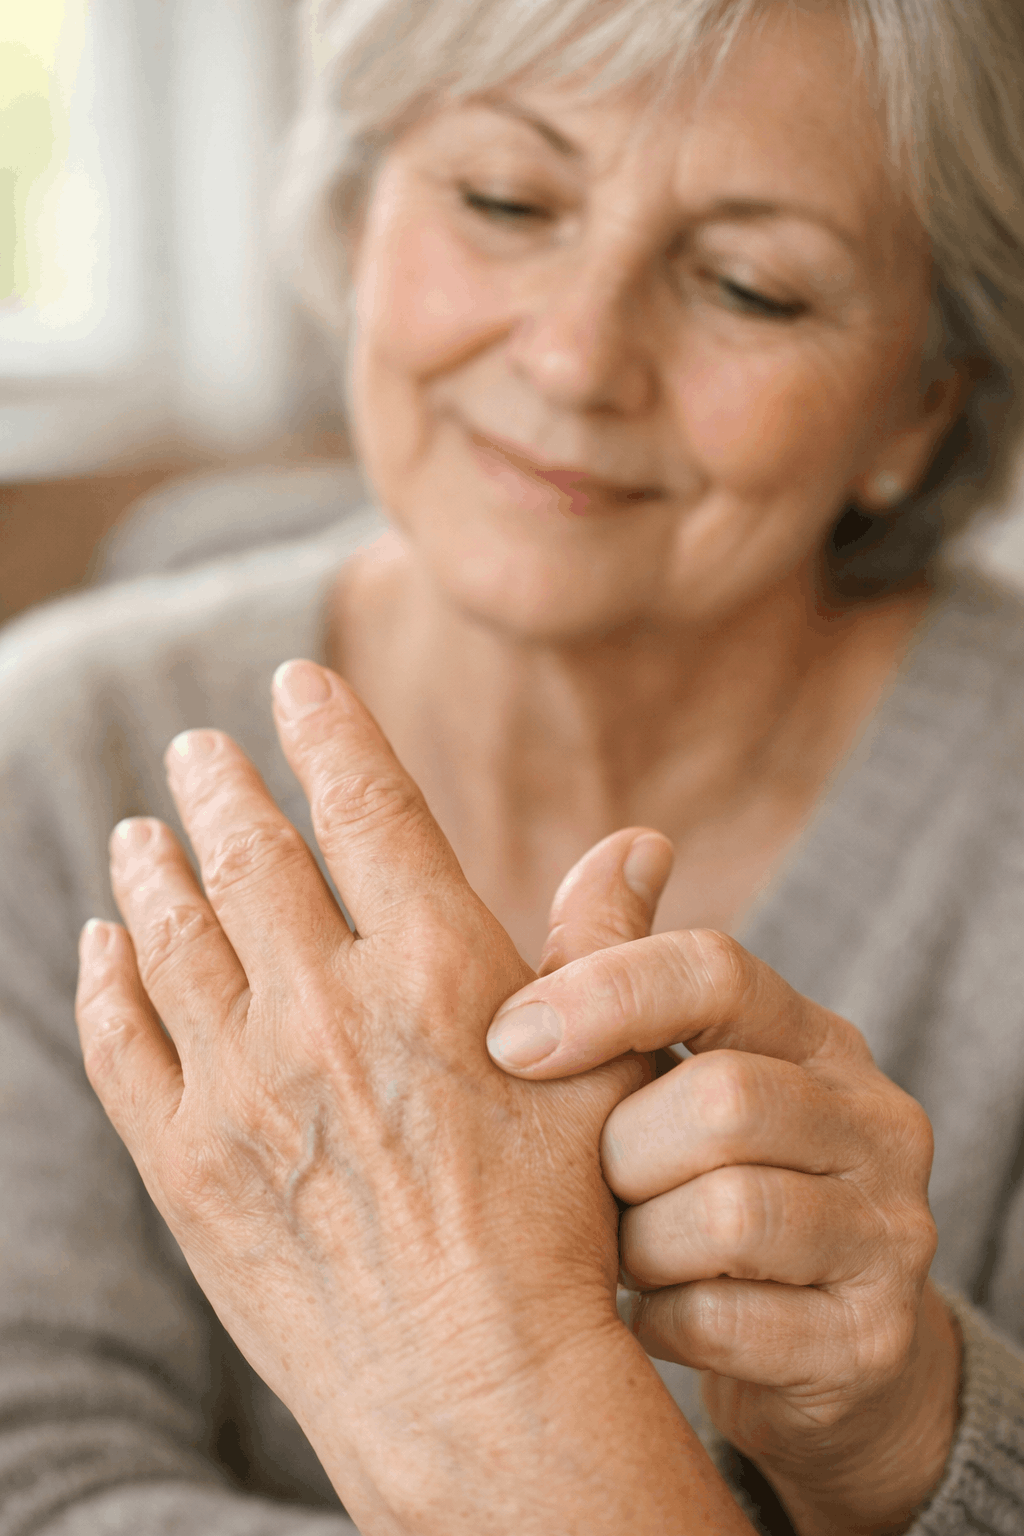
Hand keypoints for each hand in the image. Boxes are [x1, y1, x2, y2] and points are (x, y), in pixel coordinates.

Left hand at [74, 662, 749, 1535]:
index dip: (329, 731)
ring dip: (153, 870)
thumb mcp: (607, 1079)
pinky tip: (104, 944)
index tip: (298, 683)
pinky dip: (106, 980)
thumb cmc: (563, 1233)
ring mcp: (246, 1092)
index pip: (365, 807)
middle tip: (199, 750)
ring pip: (174, 939)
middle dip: (220, 788)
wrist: (478, 1397)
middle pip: (250, 858)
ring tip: (141, 830)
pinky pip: (122, 1045)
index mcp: (438, 974)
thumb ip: (605, 949)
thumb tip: (639, 841)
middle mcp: (329, 1014)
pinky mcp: (189, 1169)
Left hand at [487, 834, 960, 1535]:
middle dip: (620, 1152)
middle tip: (592, 1188)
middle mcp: (873, 1118)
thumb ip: (630, 966)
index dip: (604, 994)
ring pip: (724, 1212)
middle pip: (720, 1100)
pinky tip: (649, 1312)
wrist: (817, 1347)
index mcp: (812, 1036)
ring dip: (637, 1244)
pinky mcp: (871, 1337)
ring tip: (621, 1254)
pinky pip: (726, 1322)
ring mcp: (887, 1230)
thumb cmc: (702, 1179)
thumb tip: (631, 841)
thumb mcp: (671, 1069)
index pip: (717, 970)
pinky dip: (661, 1318)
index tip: (507, 1041)